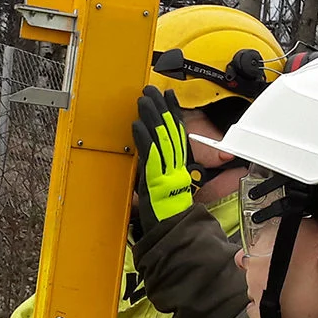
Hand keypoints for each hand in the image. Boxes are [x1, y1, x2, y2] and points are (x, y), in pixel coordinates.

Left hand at [132, 86, 193, 237]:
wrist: (174, 227)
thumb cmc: (169, 211)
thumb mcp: (170, 185)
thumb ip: (165, 169)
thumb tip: (154, 156)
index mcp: (181, 164)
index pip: (179, 132)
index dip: (174, 111)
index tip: (169, 95)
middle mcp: (175, 164)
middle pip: (169, 129)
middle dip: (160, 106)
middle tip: (151, 89)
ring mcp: (166, 170)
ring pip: (159, 137)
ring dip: (150, 116)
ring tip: (143, 99)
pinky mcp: (154, 177)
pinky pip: (148, 154)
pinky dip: (142, 137)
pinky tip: (136, 123)